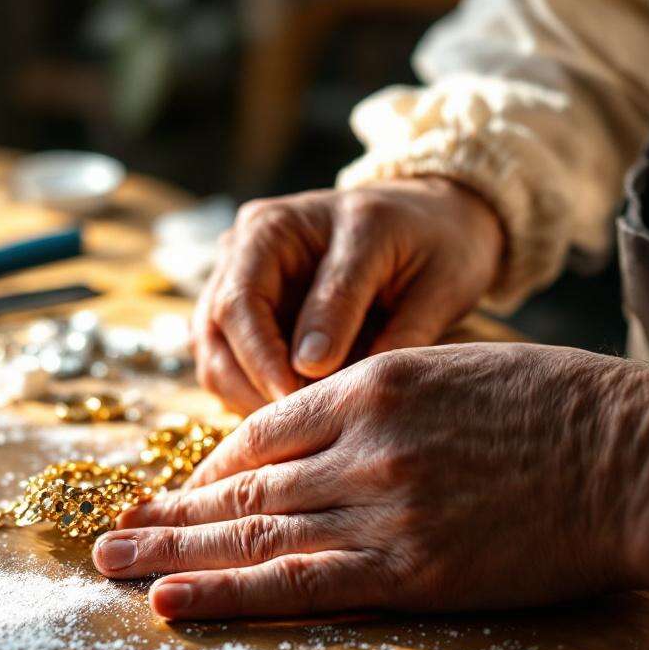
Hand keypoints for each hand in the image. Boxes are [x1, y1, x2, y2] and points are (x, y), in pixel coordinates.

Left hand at [94, 344, 648, 619]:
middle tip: (110, 531)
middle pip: (242, 482)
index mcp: (373, 382)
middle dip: (170, 511)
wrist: (641, 456)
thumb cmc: (565, 406)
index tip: (187, 492)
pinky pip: (300, 583)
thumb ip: (383, 394)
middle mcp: (361, 441)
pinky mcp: (410, 568)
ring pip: (255, 530)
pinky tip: (173, 602)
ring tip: (113, 567)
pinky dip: (230, 593)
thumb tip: (325, 420)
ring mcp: (381, 505)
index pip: (264, 430)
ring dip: (175, 551)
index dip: (217, 466)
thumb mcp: (459, 368)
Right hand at [193, 177, 503, 413]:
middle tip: (303, 424)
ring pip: (212, 352)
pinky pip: (225, 362)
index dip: (265, 360)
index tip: (301, 400)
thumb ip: (367, 318)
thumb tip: (308, 368)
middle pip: (215, 328)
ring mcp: (237, 278)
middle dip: (254, 384)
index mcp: (280, 226)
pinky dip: (252, 394)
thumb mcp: (423, 276)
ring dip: (247, 395)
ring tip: (305, 421)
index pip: (244, 302)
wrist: (435, 226)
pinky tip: (298, 410)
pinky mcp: (241, 313)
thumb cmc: (437, 247)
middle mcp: (246, 246)